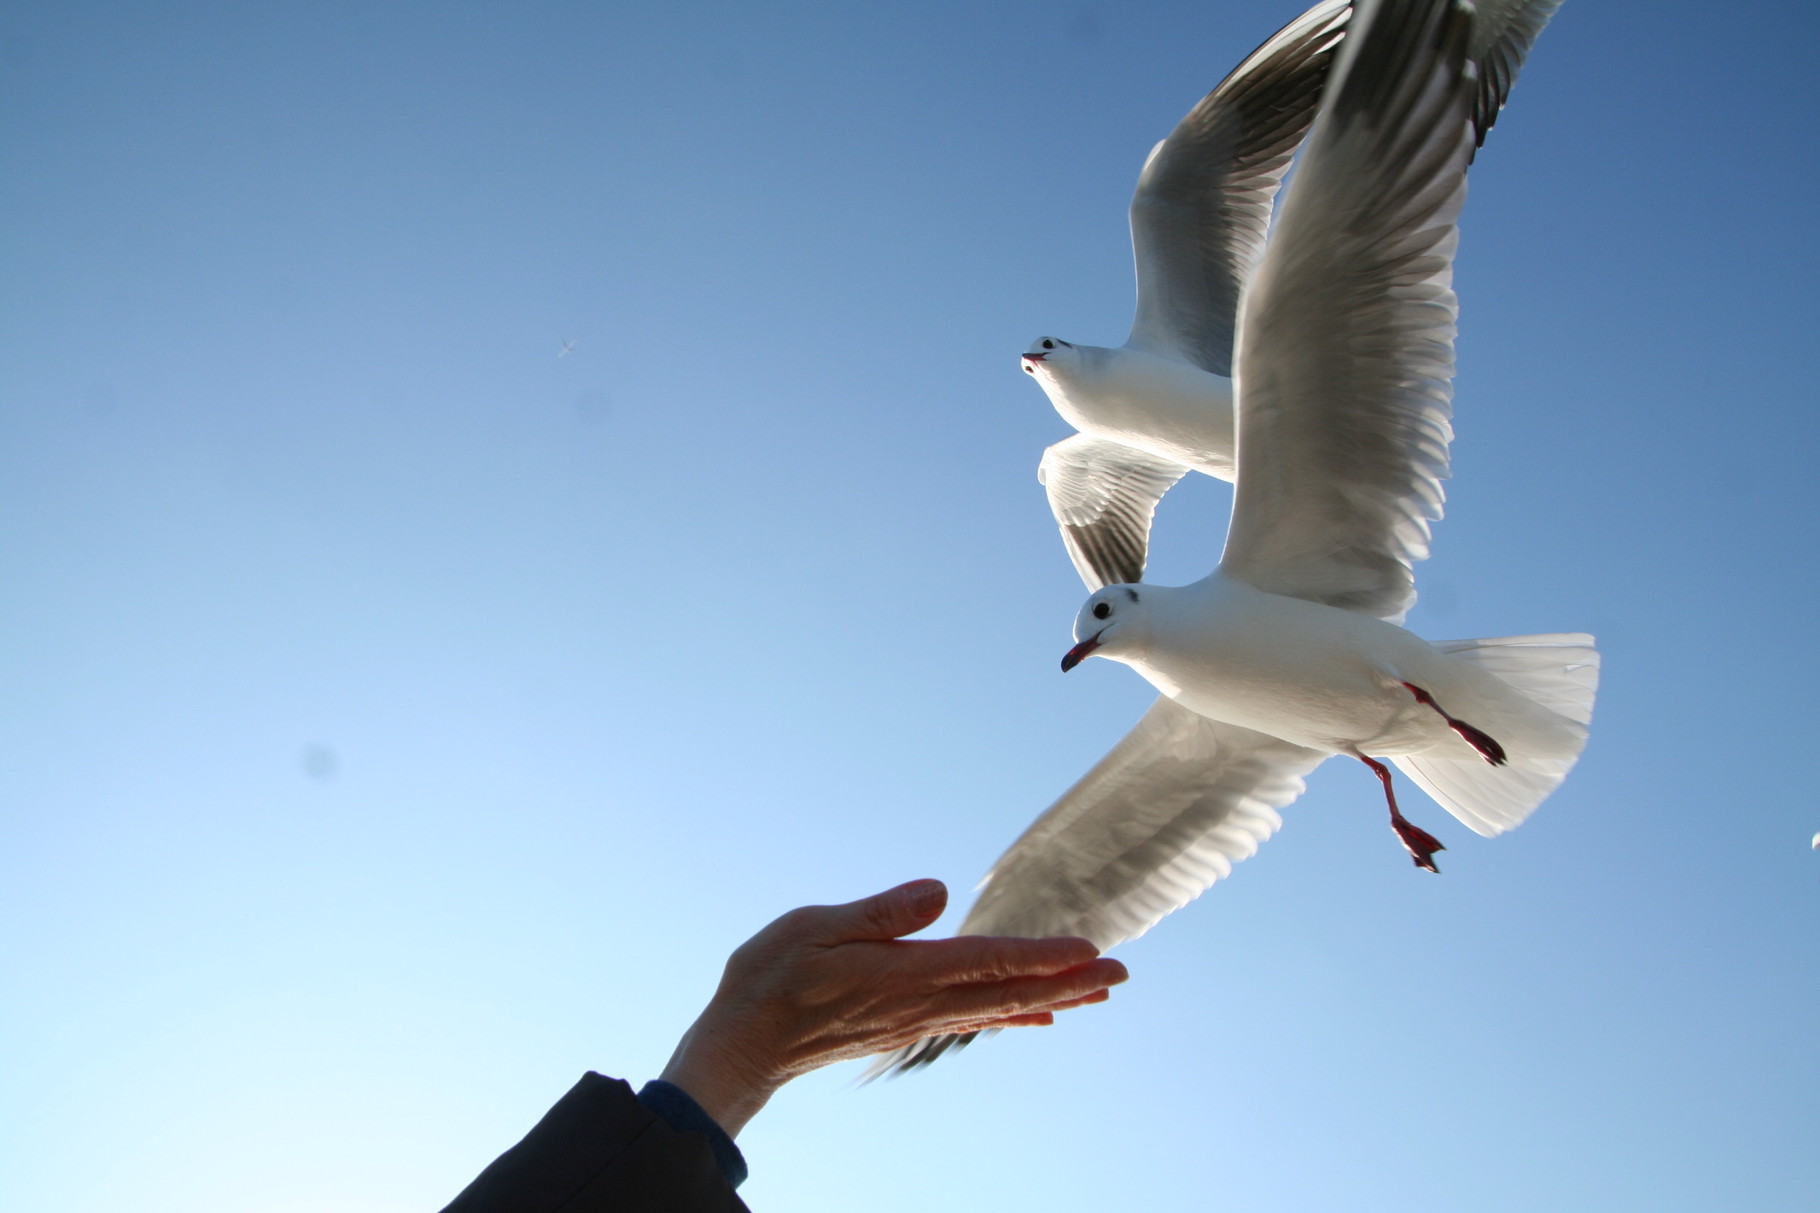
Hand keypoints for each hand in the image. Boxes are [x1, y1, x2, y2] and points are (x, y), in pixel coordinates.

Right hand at [657, 878, 1127, 1135]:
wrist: (743, 1045)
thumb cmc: (769, 978)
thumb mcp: (813, 927)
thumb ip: (879, 913)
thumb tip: (939, 891)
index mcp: (903, 973)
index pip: (987, 960)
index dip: (1042, 955)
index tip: (1090, 949)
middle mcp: (920, 1002)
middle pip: (1009, 991)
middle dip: (1068, 981)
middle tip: (1122, 972)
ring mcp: (914, 1020)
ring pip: (998, 1009)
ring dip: (1053, 999)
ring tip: (1097, 992)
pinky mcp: (903, 1027)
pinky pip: (972, 1021)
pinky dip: (1011, 1017)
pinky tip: (1036, 1019)